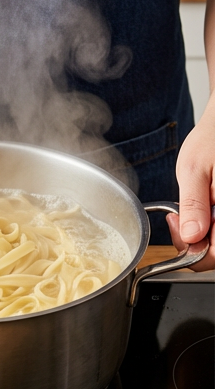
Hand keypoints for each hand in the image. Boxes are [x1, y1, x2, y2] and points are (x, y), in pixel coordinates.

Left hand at [167, 102, 214, 270]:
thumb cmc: (213, 137)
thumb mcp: (195, 170)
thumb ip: (194, 205)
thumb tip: (191, 236)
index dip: (192, 251)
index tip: (178, 230)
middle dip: (195, 242)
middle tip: (179, 219)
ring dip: (202, 232)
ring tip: (192, 207)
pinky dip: (209, 223)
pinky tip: (203, 205)